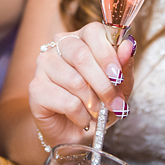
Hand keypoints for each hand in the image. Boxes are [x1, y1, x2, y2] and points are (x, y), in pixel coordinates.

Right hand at [29, 21, 134, 148]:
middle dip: (103, 84)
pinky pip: (67, 101)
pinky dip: (81, 115)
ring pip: (75, 81)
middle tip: (114, 103)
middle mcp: (59, 45)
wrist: (75, 133)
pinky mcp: (35, 88)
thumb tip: (128, 46)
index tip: (118, 77)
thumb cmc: (97, 103)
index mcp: (81, 37)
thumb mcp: (120, 86)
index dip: (108, 54)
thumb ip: (124, 66)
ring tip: (97, 112)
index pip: (93, 31)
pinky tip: (81, 118)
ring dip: (93, 102)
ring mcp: (44, 64)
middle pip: (82, 56)